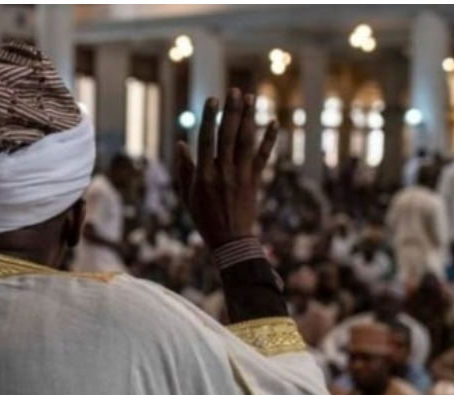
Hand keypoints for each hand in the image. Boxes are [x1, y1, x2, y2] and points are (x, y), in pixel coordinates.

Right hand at [176, 89, 277, 248]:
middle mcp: (223, 172)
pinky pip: (263, 157)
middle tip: (235, 91)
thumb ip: (185, 168)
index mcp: (204, 174)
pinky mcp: (255, 181)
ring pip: (246, 142)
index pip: (207, 139)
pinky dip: (269, 139)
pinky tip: (274, 123)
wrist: (230, 241)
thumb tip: (182, 143)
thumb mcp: (188, 195)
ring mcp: (241, 176)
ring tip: (250, 99)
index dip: (210, 118)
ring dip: (248, 119)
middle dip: (231, 112)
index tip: (212, 99)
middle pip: (228, 136)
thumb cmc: (204, 218)